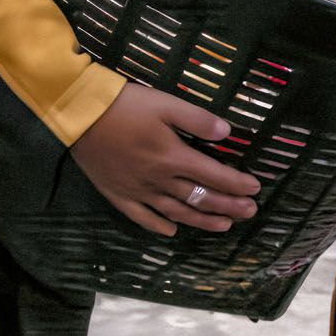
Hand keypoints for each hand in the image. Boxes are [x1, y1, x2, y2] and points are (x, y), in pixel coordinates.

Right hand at [69, 81, 262, 237]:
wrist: (80, 115)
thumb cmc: (125, 106)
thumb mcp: (165, 103)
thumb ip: (197, 120)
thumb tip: (228, 133)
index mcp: (173, 157)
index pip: (214, 176)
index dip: (237, 184)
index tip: (255, 189)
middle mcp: (159, 180)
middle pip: (200, 198)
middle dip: (228, 206)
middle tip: (250, 212)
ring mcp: (138, 192)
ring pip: (177, 212)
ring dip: (202, 220)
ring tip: (224, 226)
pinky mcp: (119, 195)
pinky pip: (143, 218)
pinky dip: (160, 226)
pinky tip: (173, 231)